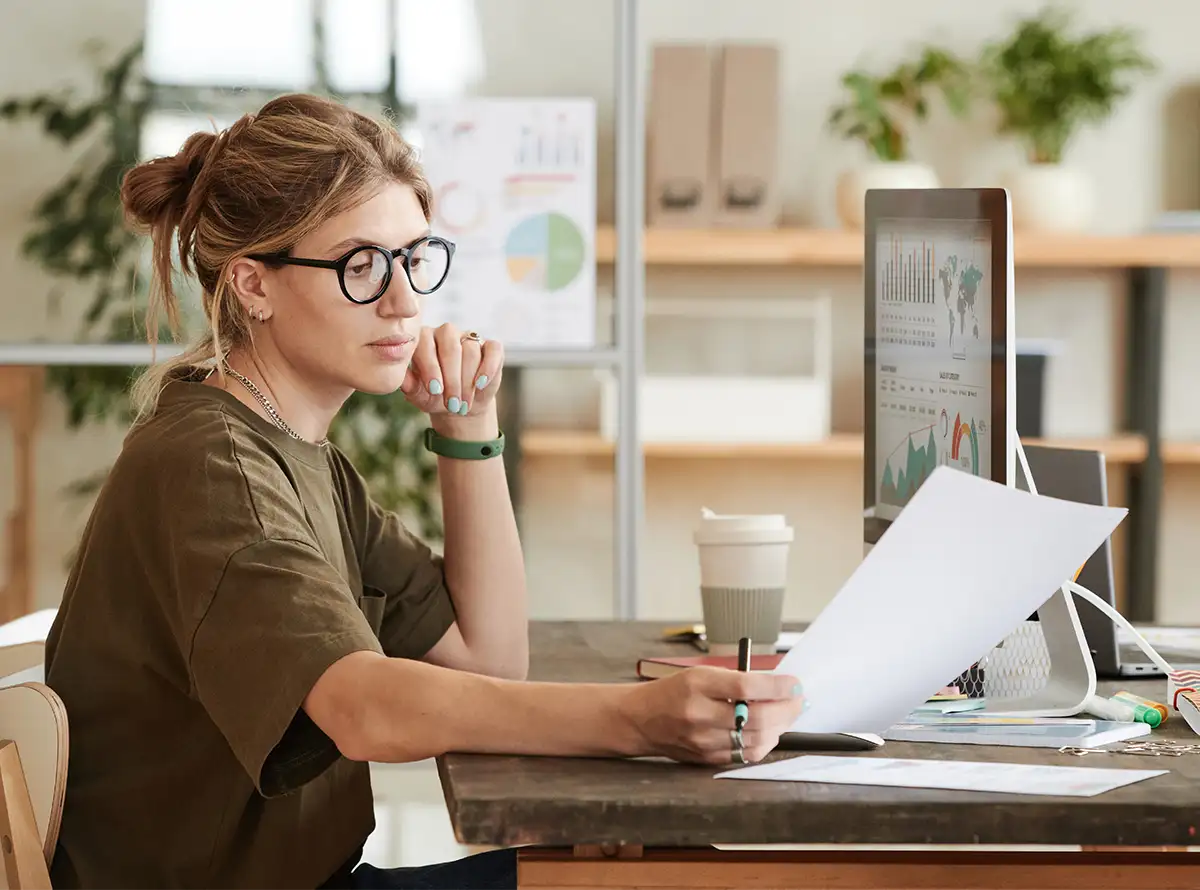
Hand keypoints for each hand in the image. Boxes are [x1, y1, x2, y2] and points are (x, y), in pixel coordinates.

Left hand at [400, 323, 503, 419]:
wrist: (460, 404)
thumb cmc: (435, 396)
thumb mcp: (419, 395)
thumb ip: (408, 385)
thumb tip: (399, 379)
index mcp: (423, 338)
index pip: (425, 344)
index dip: (431, 368)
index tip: (435, 390)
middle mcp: (446, 332)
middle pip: (451, 347)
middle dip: (452, 379)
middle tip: (452, 404)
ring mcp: (469, 337)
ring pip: (471, 351)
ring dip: (468, 382)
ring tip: (463, 404)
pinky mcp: (490, 346)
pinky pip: (493, 349)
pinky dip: (489, 368)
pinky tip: (481, 384)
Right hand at [620, 667, 805, 765]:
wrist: (641, 719)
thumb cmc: (673, 692)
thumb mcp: (700, 674)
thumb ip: (736, 680)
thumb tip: (777, 686)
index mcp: (697, 684)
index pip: (746, 686)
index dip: (777, 686)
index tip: (794, 683)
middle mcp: (699, 713)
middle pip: (755, 716)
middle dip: (786, 708)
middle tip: (798, 700)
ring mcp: (703, 740)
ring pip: (755, 739)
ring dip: (780, 727)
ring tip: (787, 714)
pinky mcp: (707, 758)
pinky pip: (746, 755)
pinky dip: (764, 743)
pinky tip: (769, 731)